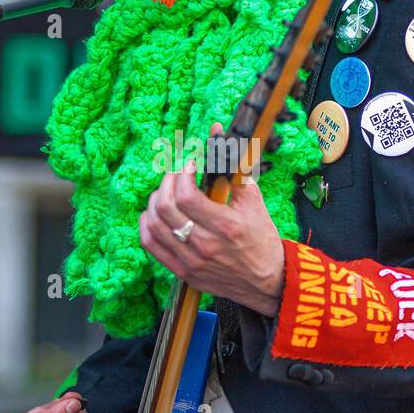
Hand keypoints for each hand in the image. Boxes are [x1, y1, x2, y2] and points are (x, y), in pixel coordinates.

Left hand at [139, 123, 285, 316]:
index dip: (181, 175)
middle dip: (165, 183)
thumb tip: (217, 132)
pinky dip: (146, 225)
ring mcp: (191, 261)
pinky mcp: (183, 272)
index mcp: (226, 226)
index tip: (188, 166)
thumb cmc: (261, 239)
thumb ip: (234, 168)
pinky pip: (151, 245)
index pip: (186, 196)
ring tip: (165, 192)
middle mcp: (206, 245)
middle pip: (165, 208)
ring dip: (154, 202)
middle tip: (174, 175)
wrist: (267, 281)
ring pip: (154, 225)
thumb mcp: (254, 202)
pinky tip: (154, 214)